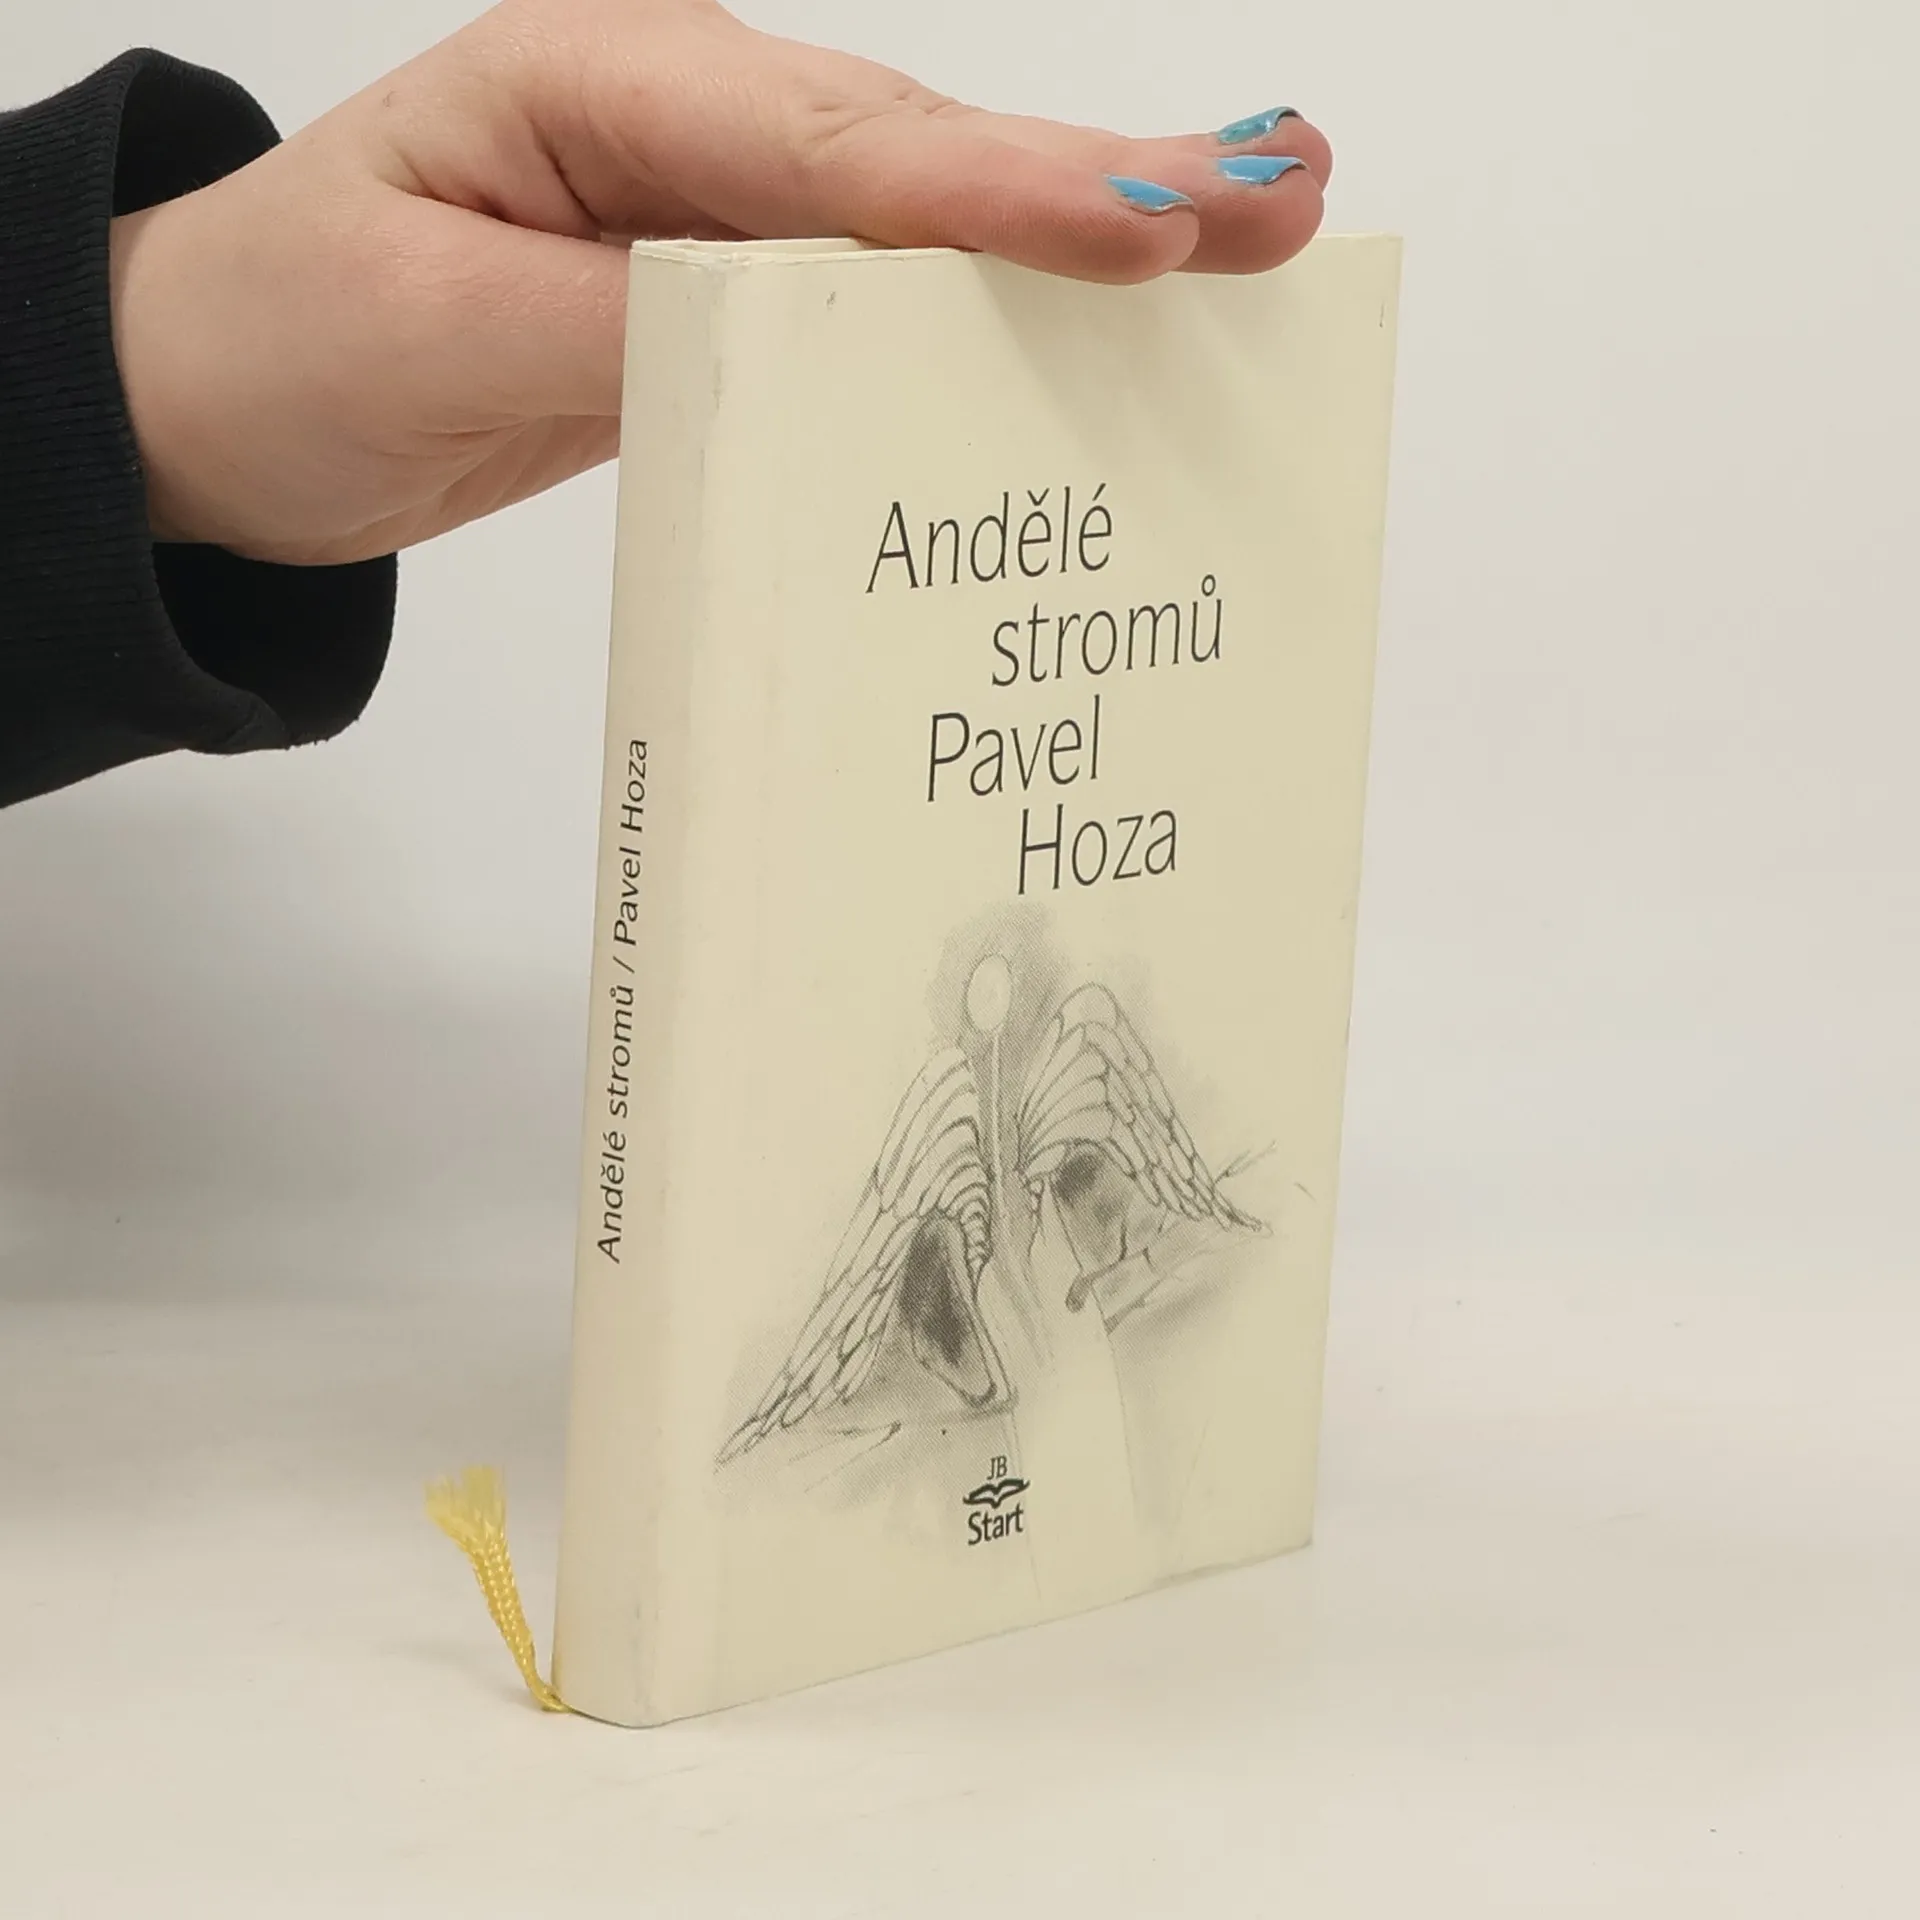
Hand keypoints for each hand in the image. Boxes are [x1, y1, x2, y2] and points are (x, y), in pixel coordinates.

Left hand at [110, 0, 1332, 565]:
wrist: (229, 394)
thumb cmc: (294, 337)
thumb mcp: (434, 330)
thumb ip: (624, 328)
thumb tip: (806, 343)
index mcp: (603, 82)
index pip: (828, 150)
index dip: (991, 196)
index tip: (1138, 224)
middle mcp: (685, 119)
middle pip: (920, 157)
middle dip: (1100, 187)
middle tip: (1278, 199)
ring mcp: (720, 203)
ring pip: (927, 222)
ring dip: (1085, 237)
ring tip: (1246, 233)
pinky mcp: (733, 288)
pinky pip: (884, 300)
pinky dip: (997, 315)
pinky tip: (1104, 320)